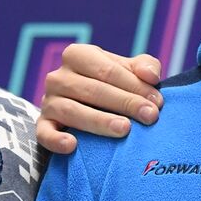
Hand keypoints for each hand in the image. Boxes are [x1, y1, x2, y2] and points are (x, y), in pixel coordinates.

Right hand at [36, 44, 164, 153]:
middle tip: (150, 117)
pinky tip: (73, 146)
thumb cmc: (113, 84)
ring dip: (100, 121)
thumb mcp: (129, 70)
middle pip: (93, 90)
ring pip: (71, 110)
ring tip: (125, 129)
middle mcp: (58, 76)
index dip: (135, 85)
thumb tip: (152, 76)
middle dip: (125, 103)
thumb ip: (145, 67)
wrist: (85, 104)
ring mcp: (48, 101)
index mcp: (78, 55)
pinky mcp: (42, 124)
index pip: (108, 70)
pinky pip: (44, 133)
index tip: (158, 102)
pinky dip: (56, 140)